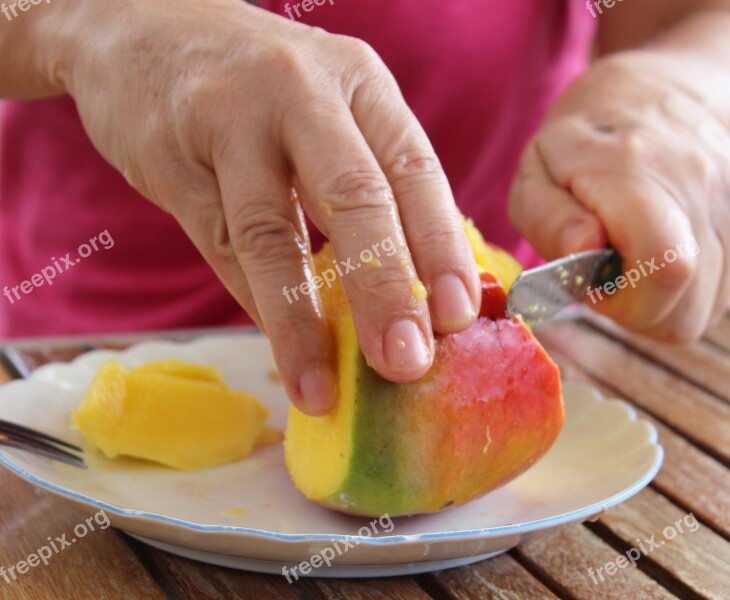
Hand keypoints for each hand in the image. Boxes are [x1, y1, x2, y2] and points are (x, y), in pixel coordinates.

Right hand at [55, 0, 479, 412]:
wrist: (141, 25)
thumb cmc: (258, 85)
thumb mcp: (328, 107)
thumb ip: (369, 182)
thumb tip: (411, 289)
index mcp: (358, 82)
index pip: (415, 170)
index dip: (440, 248)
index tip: (457, 318)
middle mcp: (301, 92)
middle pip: (355, 198)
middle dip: (385, 289)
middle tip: (407, 363)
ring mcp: (229, 121)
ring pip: (273, 235)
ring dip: (301, 323)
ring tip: (322, 387)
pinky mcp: (172, 157)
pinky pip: (222, 246)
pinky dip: (256, 304)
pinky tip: (281, 346)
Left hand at [509, 51, 729, 341]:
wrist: (665, 88)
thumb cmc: (583, 138)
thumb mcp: (537, 170)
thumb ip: (548, 217)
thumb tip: (582, 252)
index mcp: (637, 172)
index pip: (664, 267)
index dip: (620, 297)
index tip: (590, 278)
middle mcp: (702, 189)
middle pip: (688, 310)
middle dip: (637, 310)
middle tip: (608, 273)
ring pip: (709, 308)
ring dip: (663, 303)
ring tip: (634, 261)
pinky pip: (724, 291)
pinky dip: (690, 292)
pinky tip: (661, 258)